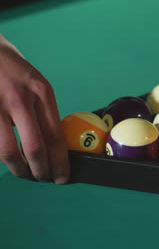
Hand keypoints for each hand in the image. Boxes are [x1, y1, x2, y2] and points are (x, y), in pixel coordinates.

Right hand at [0, 38, 68, 183]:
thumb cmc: (12, 69)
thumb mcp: (35, 85)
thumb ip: (43, 112)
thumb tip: (54, 146)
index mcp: (41, 92)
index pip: (56, 136)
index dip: (60, 162)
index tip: (63, 177)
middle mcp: (20, 99)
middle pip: (35, 148)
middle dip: (41, 171)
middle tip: (44, 179)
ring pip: (8, 152)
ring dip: (19, 169)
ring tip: (25, 174)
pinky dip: (2, 156)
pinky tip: (9, 157)